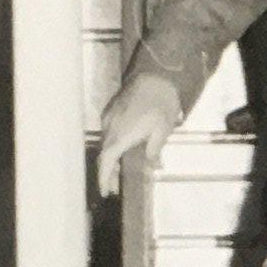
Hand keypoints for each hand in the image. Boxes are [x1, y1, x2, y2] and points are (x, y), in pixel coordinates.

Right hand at [94, 65, 183, 196]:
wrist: (155, 74)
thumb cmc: (161, 103)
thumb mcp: (163, 131)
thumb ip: (155, 150)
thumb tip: (153, 166)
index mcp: (120, 135)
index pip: (106, 161)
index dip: (104, 178)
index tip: (105, 192)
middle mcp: (110, 127)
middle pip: (105, 154)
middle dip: (108, 173)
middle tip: (114, 189)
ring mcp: (109, 117)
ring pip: (107, 143)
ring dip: (111, 159)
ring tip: (119, 173)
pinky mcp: (112, 110)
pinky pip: (109, 132)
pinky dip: (113, 145)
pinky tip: (123, 150)